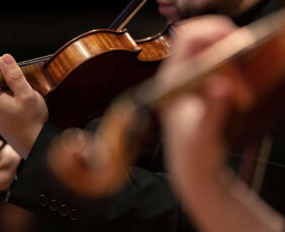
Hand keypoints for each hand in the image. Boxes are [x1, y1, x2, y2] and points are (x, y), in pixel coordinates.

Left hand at [0, 54, 47, 158]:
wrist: (32, 144)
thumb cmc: (30, 121)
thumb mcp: (26, 95)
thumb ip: (14, 75)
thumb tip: (5, 57)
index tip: (7, 63)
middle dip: (0, 69)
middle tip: (17, 72)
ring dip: (5, 79)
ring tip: (20, 83)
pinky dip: (6, 89)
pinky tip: (19, 94)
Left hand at [158, 15, 236, 186]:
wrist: (192, 169)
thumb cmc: (194, 156)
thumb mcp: (204, 137)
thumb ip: (212, 111)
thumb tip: (221, 84)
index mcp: (172, 82)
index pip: (188, 38)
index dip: (214, 33)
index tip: (238, 47)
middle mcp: (178, 76)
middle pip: (203, 37)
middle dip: (229, 48)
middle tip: (243, 77)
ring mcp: (190, 80)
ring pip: (214, 50)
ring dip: (235, 65)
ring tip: (241, 97)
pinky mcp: (201, 86)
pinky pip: (221, 64)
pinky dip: (235, 71)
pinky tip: (238, 96)